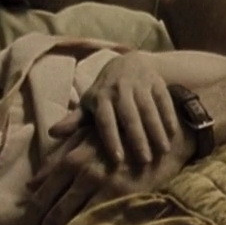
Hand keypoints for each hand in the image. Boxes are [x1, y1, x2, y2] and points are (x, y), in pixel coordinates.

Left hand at [24, 124, 193, 224]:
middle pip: (47, 215)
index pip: (38, 200)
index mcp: (69, 160)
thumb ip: (57, 160)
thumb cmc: (123, 138)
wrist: (165, 136)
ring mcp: (100, 183)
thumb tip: (29, 185)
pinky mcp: (121, 194)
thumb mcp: (87, 140)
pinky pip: (95, 223)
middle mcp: (79, 171)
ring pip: (66, 222)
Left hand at [63, 52, 177, 167]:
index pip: (106, 121)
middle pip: (129, 116)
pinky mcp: (156, 81)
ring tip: (162, 150)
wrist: (128, 63)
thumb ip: (74, 121)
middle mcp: (119, 90)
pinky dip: (169, 116)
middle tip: (144, 160)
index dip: (111, 139)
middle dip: (137, 138)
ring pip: (149, 109)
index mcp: (100, 98)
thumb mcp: (88, 105)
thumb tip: (52, 133)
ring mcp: (139, 84)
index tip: (118, 160)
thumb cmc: (105, 93)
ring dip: (156, 130)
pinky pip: (164, 100)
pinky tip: (173, 134)